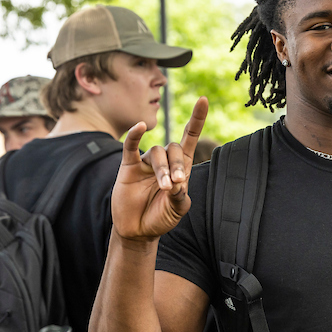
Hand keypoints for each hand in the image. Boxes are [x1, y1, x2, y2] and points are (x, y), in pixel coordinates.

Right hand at [111, 98, 208, 242]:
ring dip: (162, 169)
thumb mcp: (177, 209)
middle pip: (173, 148)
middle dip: (177, 165)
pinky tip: (138, 128)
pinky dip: (134, 135)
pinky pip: (130, 146)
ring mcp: (146, 162)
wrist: (138, 231)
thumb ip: (180, 195)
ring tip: (164, 187)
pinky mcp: (128, 166)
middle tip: (176, 184)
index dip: (197, 119)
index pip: (190, 137)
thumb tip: (176, 182)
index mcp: (181, 167)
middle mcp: (164, 161)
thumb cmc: (161, 217)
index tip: (204, 100)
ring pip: (156, 152)